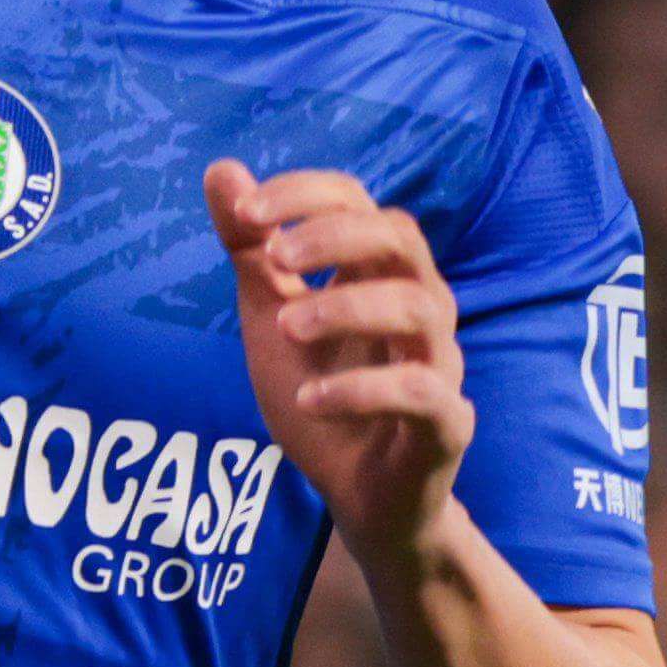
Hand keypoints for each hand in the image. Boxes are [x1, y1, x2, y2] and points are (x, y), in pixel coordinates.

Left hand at [205, 160, 469, 564]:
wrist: (358, 497)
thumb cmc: (322, 396)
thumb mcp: (270, 318)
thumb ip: (250, 251)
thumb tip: (220, 169)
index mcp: (379, 272)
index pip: (357, 201)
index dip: (304, 195)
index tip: (245, 214)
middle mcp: (420, 305)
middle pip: (401, 236)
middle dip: (334, 236)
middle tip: (274, 259)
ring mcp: (439, 362)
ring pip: (417, 307)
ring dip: (345, 306)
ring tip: (285, 328)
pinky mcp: (447, 423)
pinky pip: (421, 391)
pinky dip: (360, 389)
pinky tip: (306, 399)